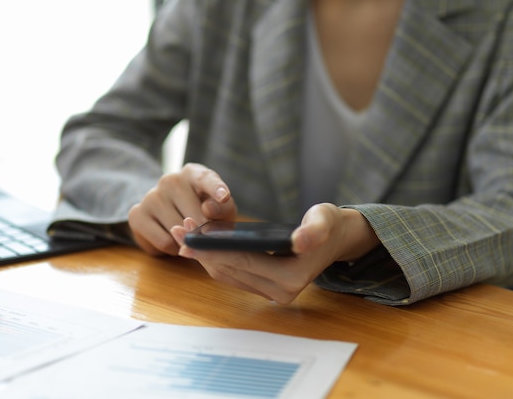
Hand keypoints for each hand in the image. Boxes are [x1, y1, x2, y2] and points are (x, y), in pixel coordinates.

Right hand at [128, 163, 236, 255]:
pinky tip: (175, 240)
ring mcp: (151, 196)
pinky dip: (174, 248)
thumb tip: (208, 209)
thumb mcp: (221, 209)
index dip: (216, 188)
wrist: (171, 219)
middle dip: (205, 233)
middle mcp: (170, 180)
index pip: (206, 179)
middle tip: (208, 239)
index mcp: (193, 173)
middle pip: (194, 214)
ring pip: (178, 230)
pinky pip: (164, 242)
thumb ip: (222, 208)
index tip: (224, 197)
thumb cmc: (203, 212)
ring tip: (189, 237)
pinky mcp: (137, 215)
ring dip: (189, 242)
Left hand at [170, 203, 379, 303]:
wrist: (335, 240)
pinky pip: (232, 275)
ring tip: (182, 233)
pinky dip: (214, 259)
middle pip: (229, 270)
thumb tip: (301, 240)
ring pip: (227, 275)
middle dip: (201, 251)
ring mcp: (271, 292)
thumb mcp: (325, 219)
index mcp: (291, 278)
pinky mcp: (264, 287)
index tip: (189, 234)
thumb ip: (314, 229)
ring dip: (203, 256)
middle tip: (178, 229)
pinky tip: (199, 243)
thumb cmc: (327, 225)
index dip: (214, 247)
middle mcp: (279, 292)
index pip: (243, 261)